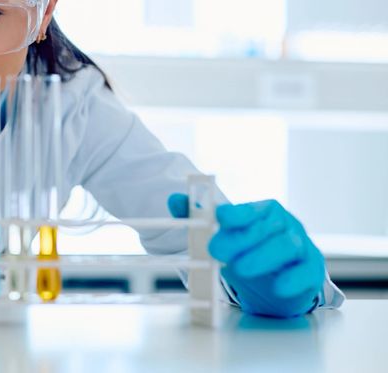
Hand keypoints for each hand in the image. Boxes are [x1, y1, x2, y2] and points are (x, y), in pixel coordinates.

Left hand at [168, 194, 325, 317]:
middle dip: (241, 238)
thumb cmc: (250, 251)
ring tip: (239, 268)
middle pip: (267, 227)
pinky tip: (278, 287)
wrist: (278, 282)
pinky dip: (293, 279)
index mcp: (264, 212)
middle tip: (216, 249)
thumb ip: (199, 217)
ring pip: (287, 246)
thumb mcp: (225, 236)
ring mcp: (302, 247)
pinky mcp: (312, 271)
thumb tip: (174, 200)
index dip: (237, 212)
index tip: (219, 216)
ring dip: (263, 257)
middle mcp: (285, 225)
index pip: (252, 208)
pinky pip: (307, 272)